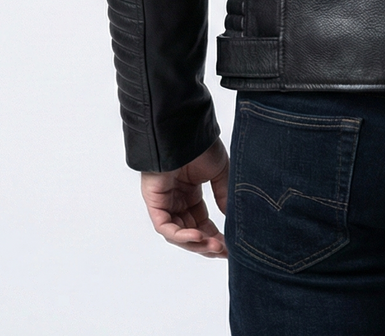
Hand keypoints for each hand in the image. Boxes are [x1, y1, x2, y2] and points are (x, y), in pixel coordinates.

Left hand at [140, 137, 229, 256]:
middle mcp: (175, 200)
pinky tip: (198, 236)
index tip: (229, 247)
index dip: (215, 236)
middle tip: (224, 251)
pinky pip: (165, 227)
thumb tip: (230, 219)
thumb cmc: (201, 146)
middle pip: (190, 232)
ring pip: (177, 234)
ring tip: (214, 246)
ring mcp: (164, 202)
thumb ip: (223, 195)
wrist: (185, 131)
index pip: (201, 222)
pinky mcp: (154, 202)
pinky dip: (181, 235)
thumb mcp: (219, 172)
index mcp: (190, 193)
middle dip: (206, 244)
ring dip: (196, 243)